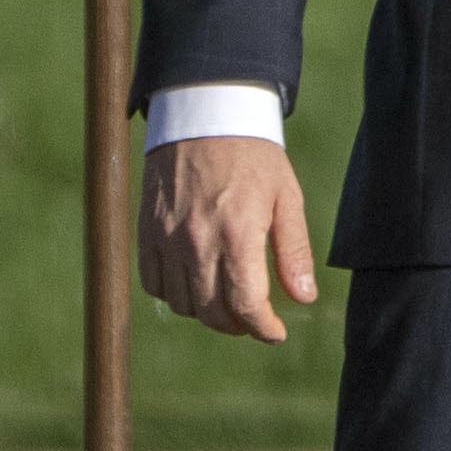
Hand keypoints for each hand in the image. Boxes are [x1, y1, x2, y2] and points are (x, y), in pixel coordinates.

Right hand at [147, 135, 319, 345]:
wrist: (205, 117)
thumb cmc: (254, 156)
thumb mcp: (288, 198)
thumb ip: (293, 251)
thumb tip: (303, 298)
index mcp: (238, 232)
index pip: (245, 303)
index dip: (262, 328)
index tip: (274, 333)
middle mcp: (198, 240)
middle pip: (212, 312)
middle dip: (238, 325)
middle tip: (253, 319)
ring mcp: (167, 238)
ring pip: (182, 303)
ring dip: (207, 312)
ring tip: (227, 301)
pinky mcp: (147, 232)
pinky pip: (154, 284)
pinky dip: (174, 294)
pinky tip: (194, 284)